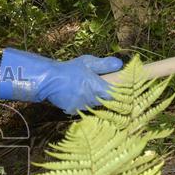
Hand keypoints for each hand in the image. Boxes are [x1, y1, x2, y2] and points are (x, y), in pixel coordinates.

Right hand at [0, 49, 122, 113]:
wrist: (47, 80)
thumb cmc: (68, 69)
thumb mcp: (87, 62)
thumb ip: (105, 64)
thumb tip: (120, 65)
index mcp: (98, 89)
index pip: (118, 96)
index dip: (123, 94)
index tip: (127, 90)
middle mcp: (92, 101)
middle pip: (106, 101)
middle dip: (104, 93)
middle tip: (98, 84)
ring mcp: (82, 108)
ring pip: (94, 104)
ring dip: (92, 98)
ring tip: (82, 86)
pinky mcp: (73, 111)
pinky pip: (82, 107)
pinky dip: (81, 101)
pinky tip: (74, 93)